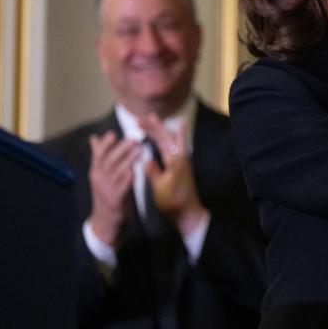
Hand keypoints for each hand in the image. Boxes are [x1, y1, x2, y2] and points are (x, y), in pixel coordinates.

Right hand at [87, 130, 140, 245]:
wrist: (105, 220)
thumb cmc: (106, 192)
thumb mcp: (100, 174)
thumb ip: (99, 155)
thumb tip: (94, 137)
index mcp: (96, 172)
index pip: (98, 156)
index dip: (105, 145)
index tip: (112, 134)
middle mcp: (99, 180)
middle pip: (108, 162)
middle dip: (120, 149)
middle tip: (132, 139)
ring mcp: (107, 190)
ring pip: (117, 172)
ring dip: (129, 160)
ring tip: (140, 149)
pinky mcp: (116, 199)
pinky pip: (123, 186)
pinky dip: (130, 176)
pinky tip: (137, 169)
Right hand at [139, 113, 207, 234]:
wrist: (188, 212)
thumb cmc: (172, 201)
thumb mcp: (159, 187)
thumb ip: (153, 171)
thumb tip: (145, 158)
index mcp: (175, 160)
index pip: (161, 140)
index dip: (150, 129)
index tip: (139, 121)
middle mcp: (181, 157)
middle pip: (168, 137)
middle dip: (157, 126)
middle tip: (147, 116)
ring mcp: (183, 161)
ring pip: (174, 140)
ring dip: (164, 130)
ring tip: (156, 121)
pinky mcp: (182, 167)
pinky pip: (175, 147)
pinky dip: (169, 139)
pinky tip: (167, 138)